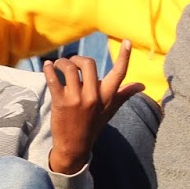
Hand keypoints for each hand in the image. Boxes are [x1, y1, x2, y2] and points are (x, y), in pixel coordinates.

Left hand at [43, 42, 145, 174]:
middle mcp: (93, 96)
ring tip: (58, 65)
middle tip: (73, 62)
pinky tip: (47, 66)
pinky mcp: (60, 102)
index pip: (119, 74)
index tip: (128, 42)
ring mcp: (76, 99)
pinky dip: (49, 69)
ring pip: (69, 69)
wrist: (74, 147)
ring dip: (62, 63)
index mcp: (107, 97)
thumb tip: (142, 85)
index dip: (124, 57)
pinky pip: (53, 79)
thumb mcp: (110, 110)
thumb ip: (124, 94)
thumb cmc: (93, 125)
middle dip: (78, 59)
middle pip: (89, 64)